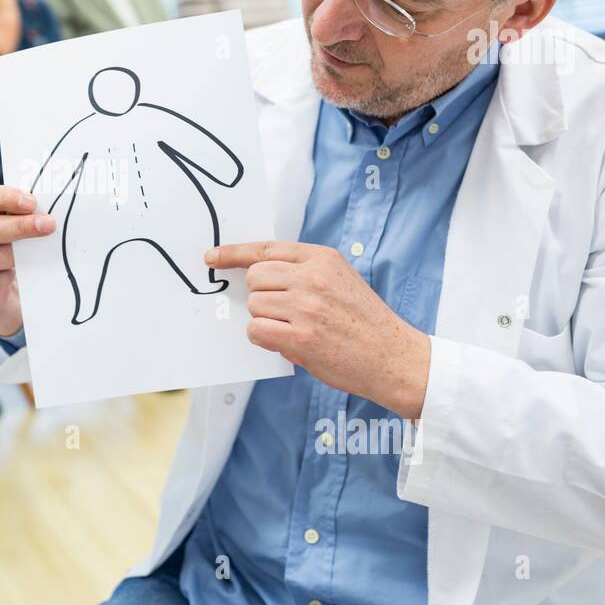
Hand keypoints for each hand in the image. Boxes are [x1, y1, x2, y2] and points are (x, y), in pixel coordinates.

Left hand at [206, 241, 430, 419]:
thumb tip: (256, 275)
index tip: (212, 257)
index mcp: (322, 258)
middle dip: (261, 296)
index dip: (233, 253)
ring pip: (255, 306)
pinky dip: (265, 339)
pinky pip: (257, 331)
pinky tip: (287, 343)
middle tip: (285, 312)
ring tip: (296, 329)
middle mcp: (313, 278)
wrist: (392, 355)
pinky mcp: (301, 338)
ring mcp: (306, 308)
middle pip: (255, 278)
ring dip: (267, 320)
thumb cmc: (363, 320)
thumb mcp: (339, 278)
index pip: (265, 249)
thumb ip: (302, 270)